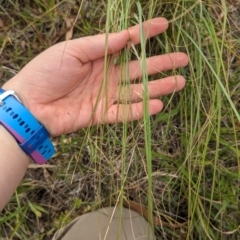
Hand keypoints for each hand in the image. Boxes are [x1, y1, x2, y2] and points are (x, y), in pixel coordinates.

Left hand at [3, 18, 187, 135]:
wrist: (31, 104)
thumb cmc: (46, 72)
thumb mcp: (72, 50)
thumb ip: (100, 45)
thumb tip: (126, 36)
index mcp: (98, 56)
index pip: (126, 43)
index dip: (145, 34)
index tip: (164, 25)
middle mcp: (105, 75)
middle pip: (138, 69)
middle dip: (160, 64)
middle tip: (183, 59)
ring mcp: (106, 95)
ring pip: (137, 91)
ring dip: (158, 87)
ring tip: (180, 81)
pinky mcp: (102, 114)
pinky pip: (125, 112)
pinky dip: (141, 109)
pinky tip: (158, 104)